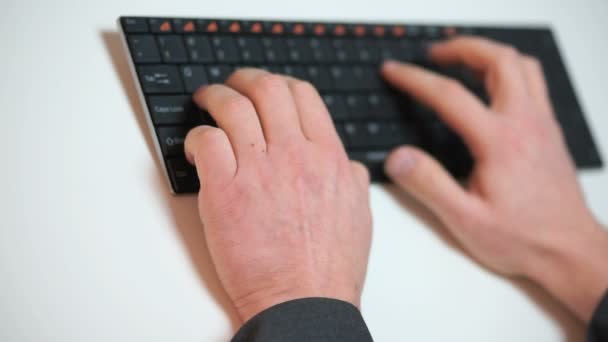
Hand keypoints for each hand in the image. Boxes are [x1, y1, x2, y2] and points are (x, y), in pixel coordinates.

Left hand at [184, 69, 371, 322]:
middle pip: (266, 88)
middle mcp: (294, 155)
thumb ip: (350, 178)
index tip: (264, 88)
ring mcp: (259, 171)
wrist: (304, 302)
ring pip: (231, 107)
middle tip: (231, 85)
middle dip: (244, 79)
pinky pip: (205, 142)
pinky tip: (196, 148)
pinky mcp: (225, 192)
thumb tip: (344, 162)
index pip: (301, 94)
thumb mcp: (358, 214)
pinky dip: (196, 136)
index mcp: (328, 156)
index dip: (278, 83)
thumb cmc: (329, 267)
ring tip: (205, 102)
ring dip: (214, 97)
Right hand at [381, 37, 607, 321]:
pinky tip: (493, 88)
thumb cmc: (524, 239)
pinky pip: (532, 82)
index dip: (415, 79)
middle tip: (433, 54)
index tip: (395, 72)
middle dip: (460, 48)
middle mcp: (525, 124)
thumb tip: (399, 158)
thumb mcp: (466, 221)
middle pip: (497, 61)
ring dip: (488, 54)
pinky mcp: (549, 131)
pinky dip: (508, 70)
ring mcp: (541, 124)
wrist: (569, 251)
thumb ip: (429, 185)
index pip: (450, 95)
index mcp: (499, 142)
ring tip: (462, 60)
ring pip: (520, 65)